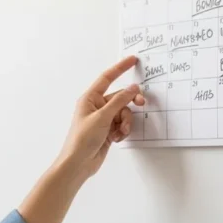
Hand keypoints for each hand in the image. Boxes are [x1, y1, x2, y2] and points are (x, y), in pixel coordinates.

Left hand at [57, 55, 144, 178]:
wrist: (79, 163)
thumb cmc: (83, 139)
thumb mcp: (102, 117)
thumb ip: (119, 101)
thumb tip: (132, 88)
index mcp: (89, 99)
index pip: (106, 78)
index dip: (120, 68)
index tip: (133, 59)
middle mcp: (96, 106)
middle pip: (120, 97)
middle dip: (130, 103)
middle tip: (143, 103)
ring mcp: (103, 119)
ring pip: (124, 112)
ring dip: (126, 122)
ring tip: (120, 132)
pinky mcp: (108, 130)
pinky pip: (122, 124)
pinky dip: (123, 131)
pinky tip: (116, 139)